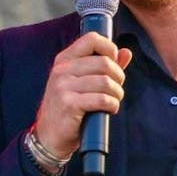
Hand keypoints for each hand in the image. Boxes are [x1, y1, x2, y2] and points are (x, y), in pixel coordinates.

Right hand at [33, 32, 131, 158]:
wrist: (50, 136)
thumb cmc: (71, 108)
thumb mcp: (83, 83)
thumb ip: (105, 67)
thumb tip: (126, 52)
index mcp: (65, 59)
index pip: (92, 39)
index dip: (110, 49)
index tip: (114, 64)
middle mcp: (62, 70)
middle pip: (105, 62)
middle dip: (118, 77)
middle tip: (116, 89)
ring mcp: (63, 86)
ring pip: (106, 82)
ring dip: (117, 94)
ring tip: (113, 101)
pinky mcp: (68, 104)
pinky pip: (102, 99)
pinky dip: (112, 105)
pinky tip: (109, 109)